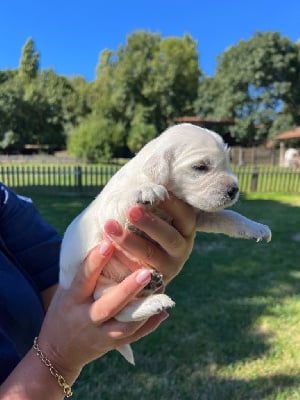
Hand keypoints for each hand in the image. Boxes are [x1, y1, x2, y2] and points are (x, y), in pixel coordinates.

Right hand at [37, 241, 167, 382]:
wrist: (58, 350)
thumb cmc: (63, 309)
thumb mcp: (65, 290)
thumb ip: (83, 272)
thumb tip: (106, 241)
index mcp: (72, 300)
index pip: (84, 278)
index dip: (95, 261)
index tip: (109, 243)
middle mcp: (86, 318)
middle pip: (109, 305)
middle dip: (129, 289)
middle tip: (147, 272)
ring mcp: (100, 334)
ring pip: (125, 325)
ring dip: (145, 308)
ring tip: (160, 287)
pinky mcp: (112, 345)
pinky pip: (134, 336)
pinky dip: (150, 324)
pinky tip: (162, 309)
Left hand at [104, 194, 195, 284]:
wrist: (140, 263)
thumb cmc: (146, 228)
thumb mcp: (154, 214)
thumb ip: (151, 202)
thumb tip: (143, 183)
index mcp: (185, 230)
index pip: (185, 216)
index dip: (172, 204)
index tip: (156, 194)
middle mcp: (181, 250)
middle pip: (169, 237)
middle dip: (149, 223)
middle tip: (131, 210)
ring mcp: (168, 267)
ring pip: (150, 255)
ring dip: (129, 241)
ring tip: (108, 226)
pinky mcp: (152, 281)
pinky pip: (136, 271)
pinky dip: (120, 259)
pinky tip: (105, 246)